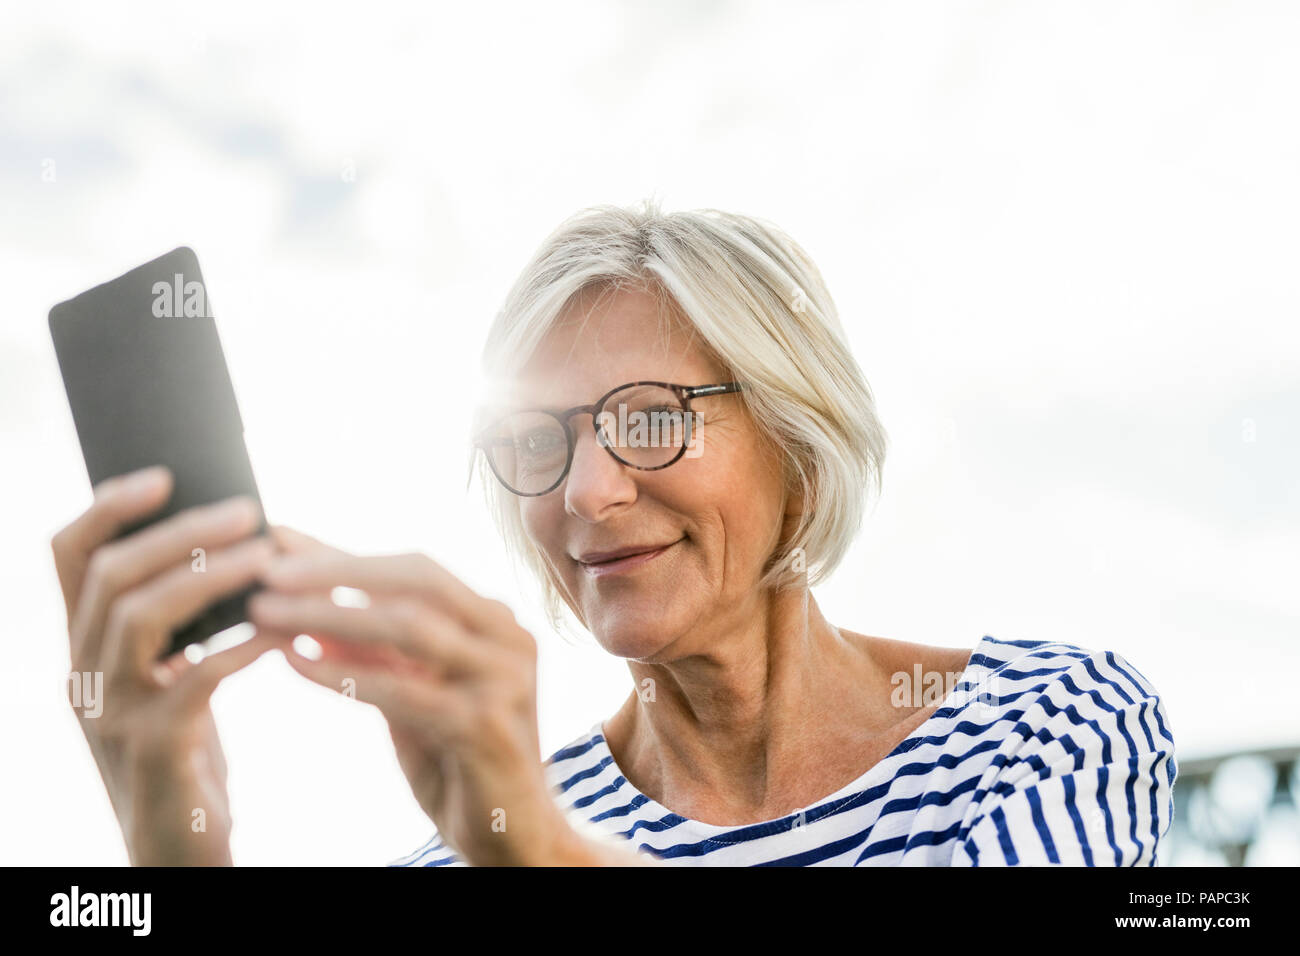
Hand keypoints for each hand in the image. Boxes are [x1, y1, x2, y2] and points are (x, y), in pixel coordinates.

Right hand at [51, 465, 278, 864]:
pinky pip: (192, 679)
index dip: (106, 507)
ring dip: (211, 577)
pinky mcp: (153, 750)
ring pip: (139, 616)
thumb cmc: (185, 754)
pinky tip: (282, 631)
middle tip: (248, 511)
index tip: (162, 474)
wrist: (178, 852)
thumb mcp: (166, 682)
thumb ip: (177, 626)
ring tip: (270, 556)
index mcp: (83, 649)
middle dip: (181, 534)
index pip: (67, 558)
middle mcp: (80, 675)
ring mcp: (109, 715)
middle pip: (110, 576)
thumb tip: (227, 544)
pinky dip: (241, 645)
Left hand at [248, 527, 627, 864]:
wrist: (511, 836)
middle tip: (267, 569)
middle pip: (418, 579)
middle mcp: (509, 638)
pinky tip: (296, 663)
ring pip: (411, 627)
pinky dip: (345, 673)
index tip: (279, 542)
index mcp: (495, 621)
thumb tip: (306, 607)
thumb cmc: (458, 762)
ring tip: (266, 612)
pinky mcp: (488, 726)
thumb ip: (372, 651)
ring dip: (330, 614)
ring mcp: (505, 680)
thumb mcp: (410, 695)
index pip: (416, 569)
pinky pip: (405, 690)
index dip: (346, 554)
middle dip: (338, 569)